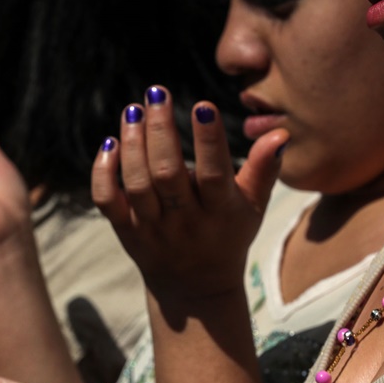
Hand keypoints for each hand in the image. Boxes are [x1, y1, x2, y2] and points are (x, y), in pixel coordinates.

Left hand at [91, 85, 288, 298]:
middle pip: (166, 174)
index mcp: (220, 213)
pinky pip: (106, 200)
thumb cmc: (229, 236)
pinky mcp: (126, 231)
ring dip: (132, 143)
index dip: (208, 141)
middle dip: (161, 131)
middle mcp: (184, 221)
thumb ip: (264, 170)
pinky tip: (110, 143)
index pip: (214, 174)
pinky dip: (103, 172)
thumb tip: (279, 134)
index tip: (203, 105)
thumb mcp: (254, 208)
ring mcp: (152, 228)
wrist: (196, 289)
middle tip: (156, 92)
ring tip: (133, 110)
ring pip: (136, 184)